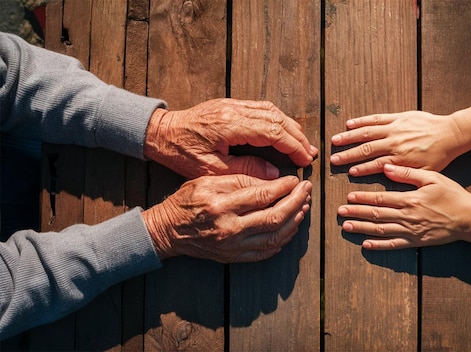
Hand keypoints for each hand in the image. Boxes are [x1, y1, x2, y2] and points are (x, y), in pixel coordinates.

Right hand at [142, 174, 311, 262]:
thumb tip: (272, 178)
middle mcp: (229, 229)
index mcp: (220, 206)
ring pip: (274, 237)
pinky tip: (291, 226)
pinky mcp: (234, 258)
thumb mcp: (207, 180)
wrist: (167, 231)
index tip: (296, 179)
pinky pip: (266, 252)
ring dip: (294, 221)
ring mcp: (232, 247)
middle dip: (296, 203)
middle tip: (307, 190)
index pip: (262, 196)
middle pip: (274, 218)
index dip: (284, 187)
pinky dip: (283, 239)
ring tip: (304, 206)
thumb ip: (239, 178)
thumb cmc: (186, 201)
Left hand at [144, 99, 317, 178]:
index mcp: (231, 125)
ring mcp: (232, 104)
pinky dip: (277, 120)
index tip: (306, 160)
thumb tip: (273, 172)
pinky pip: (261, 108)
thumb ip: (245, 169)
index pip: (272, 132)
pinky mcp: (230, 104)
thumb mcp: (211, 169)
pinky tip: (283, 131)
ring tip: (301, 144)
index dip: (293, 146)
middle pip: (276, 119)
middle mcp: (234, 110)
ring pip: (271, 111)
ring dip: (289, 127)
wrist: (160, 132)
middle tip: (310, 153)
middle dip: (297, 137)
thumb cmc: (181, 153)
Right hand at [330, 111, 463, 174]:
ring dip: (349, 137)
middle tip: (333, 159)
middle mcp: (394, 142)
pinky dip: (361, 121)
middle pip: (366, 149)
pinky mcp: (397, 117)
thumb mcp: (425, 171)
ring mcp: (394, 128)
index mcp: (400, 158)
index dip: (360, 168)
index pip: (375, 164)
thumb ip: (405, 174)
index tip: (348, 172)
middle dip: (348, 154)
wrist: (450, 134)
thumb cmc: (438, 156)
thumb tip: (385, 173)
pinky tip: (349, 124)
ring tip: (335, 141)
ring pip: (367, 132)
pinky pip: (376, 119)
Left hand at [338, 164, 470, 249]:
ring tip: (346, 227)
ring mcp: (411, 231)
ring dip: (362, 229)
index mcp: (409, 199)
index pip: (380, 199)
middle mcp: (407, 217)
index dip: (363, 199)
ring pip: (380, 230)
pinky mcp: (416, 242)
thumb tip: (386, 167)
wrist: (469, 218)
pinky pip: (394, 245)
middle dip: (356, 213)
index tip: (348, 197)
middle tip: (340, 212)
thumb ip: (408, 173)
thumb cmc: (452, 195)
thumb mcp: (432, 178)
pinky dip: (379, 246)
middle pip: (376, 215)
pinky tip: (366, 245)